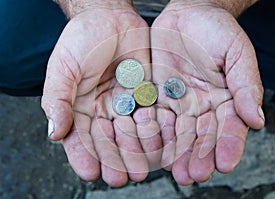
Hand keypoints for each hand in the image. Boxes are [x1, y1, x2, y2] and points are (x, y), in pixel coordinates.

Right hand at [42, 2, 161, 186]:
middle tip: (121, 178)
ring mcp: (126, 103)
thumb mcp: (63, 67)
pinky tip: (159, 144)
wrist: (110, 17)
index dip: (85, 157)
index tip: (91, 173)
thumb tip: (54, 133)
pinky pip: (150, 114)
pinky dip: (154, 130)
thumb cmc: (82, 39)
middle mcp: (104, 110)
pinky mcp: (146, 94)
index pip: (81, 138)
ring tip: (142, 168)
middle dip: (115, 160)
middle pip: (109, 140)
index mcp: (80, 108)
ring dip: (136, 151)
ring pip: (132, 132)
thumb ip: (57, 99)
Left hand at [151, 2, 264, 184]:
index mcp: (225, 100)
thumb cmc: (217, 29)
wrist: (188, 13)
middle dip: (197, 156)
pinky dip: (150, 131)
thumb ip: (246, 86)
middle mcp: (201, 106)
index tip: (224, 164)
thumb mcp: (237, 53)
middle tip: (193, 175)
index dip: (227, 145)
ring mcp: (177, 103)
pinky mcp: (156, 95)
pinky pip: (153, 116)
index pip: (228, 128)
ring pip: (175, 132)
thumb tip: (257, 120)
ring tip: (172, 170)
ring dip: (174, 152)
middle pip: (200, 136)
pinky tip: (149, 146)